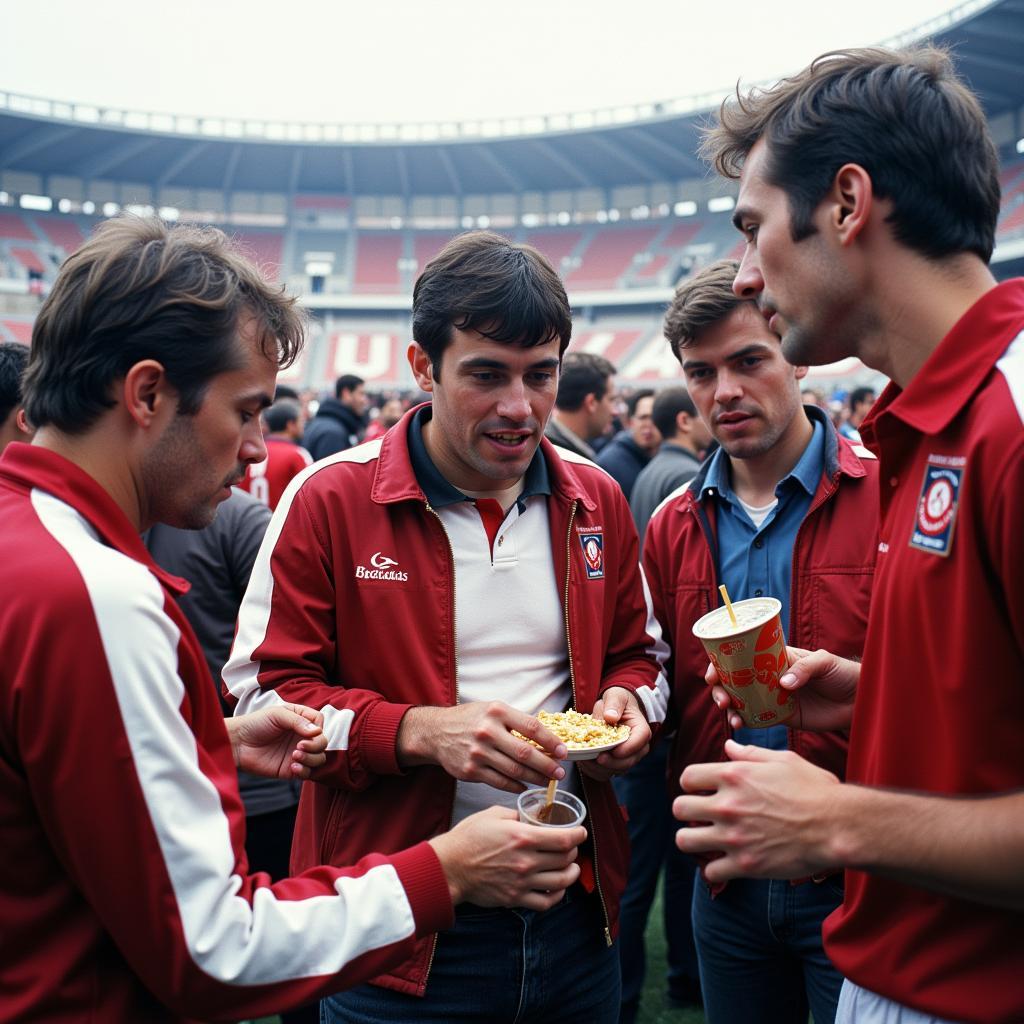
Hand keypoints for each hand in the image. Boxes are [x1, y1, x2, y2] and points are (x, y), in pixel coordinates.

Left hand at [227, 704, 326, 779]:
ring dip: (311, 758)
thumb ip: (298, 721)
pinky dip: (304, 770)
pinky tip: (292, 766)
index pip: (319, 723)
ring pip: (319, 759)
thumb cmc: (255, 723)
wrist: (237, 743)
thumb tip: (317, 732)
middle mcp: (301, 737)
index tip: (309, 731)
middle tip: (300, 746)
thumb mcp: (277, 714)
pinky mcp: (290, 769)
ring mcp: (297, 754)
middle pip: (322, 742)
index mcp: (300, 721)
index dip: (318, 728)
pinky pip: (306, 773)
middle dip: (315, 745)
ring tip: (295, 756)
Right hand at [397, 702, 566, 793]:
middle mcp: (487, 731)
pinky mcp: (471, 771)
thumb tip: (548, 737)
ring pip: (515, 770)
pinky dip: (516, 785)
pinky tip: (525, 786)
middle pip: (525, 753)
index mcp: (497, 711)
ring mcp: (478, 753)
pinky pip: (500, 782)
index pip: (532, 727)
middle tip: (560, 773)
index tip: (564, 752)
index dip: (551, 741)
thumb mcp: (492, 709)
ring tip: (547, 781)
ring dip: (535, 778)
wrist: (436, 732)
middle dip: (547, 765)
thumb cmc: (470, 719)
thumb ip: (516, 721)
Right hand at [429, 806, 584, 910]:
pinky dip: (557, 895)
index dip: (578, 835)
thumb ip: (516, 813)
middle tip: (572, 846)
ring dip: (571, 873)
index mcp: (522, 837)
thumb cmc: (468, 838)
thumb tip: (530, 815)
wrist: (449, 867)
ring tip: (571, 866)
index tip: (581, 832)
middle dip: (573, 851)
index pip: (563, 839)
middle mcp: (526, 861)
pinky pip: (545, 901)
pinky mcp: (515, 898)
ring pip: (561, 881)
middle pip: (565, 859)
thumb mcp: (493, 814)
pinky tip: (558, 887)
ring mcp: (522, 882)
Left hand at [578, 686, 650, 781]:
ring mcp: (626, 757)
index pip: (639, 741)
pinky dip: (594, 770)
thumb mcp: (615, 696)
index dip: (627, 749)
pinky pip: (606, 773)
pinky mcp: (614, 763)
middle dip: (611, 762)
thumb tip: (610, 717)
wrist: (614, 708)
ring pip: (616, 770)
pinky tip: (583, 761)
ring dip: (600, 768)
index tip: (613, 750)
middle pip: (628, 761)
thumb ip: (613, 705)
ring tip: (585, 759)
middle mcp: (637, 747)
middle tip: (595, 758)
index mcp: (640, 729)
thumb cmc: (617, 701)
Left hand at [672, 739, 842, 881]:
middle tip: (702, 816)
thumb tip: (729, 747)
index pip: (687, 777)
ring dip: (693, 840)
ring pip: (685, 840)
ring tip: (707, 839)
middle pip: (679, 808)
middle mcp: (728, 805)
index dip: (692, 784)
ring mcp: (734, 836)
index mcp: (734, 775)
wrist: (838, 826)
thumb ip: (750, 754)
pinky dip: (716, 869)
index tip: (703, 790)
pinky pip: (710, 872)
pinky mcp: (745, 865)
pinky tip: (727, 862)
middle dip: (687, 811)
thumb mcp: (783, 760)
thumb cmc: (815, 789)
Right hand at [706, 646, 859, 731]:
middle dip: (721, 687)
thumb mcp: (825, 662)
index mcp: (776, 656)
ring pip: (742, 699)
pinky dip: (744, 721)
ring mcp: (773, 696)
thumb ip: (804, 669)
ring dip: (729, 705)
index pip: (743, 654)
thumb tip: (783, 683)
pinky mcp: (781, 716)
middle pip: (736, 679)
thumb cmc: (843, 674)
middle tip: (722, 698)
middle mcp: (769, 675)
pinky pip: (756, 718)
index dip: (723, 661)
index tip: (713, 672)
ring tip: (730, 714)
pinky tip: (739, 725)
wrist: (861, 701)